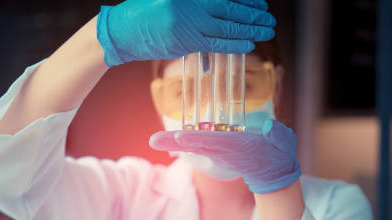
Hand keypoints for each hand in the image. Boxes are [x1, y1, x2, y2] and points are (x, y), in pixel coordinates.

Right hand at [97, 0, 275, 65]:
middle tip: (269, 18)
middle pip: (230, 10)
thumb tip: (224, 2)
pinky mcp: (185, 43)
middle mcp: (190, 6)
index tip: (260, 2)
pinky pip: (215, 44)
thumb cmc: (143, 9)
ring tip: (266, 31)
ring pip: (227, 28)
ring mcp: (188, 25)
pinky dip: (234, 44)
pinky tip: (249, 44)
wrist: (122, 31)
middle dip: (253, 15)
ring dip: (250, 30)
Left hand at [149, 119, 301, 193]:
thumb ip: (279, 135)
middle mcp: (223, 151)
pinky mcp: (216, 150)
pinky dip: (181, 141)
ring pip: (192, 145)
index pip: (214, 142)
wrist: (272, 172)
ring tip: (154, 139)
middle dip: (175, 142)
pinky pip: (196, 144)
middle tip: (153, 140)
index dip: (197, 139)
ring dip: (173, 142)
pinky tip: (167, 138)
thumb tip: (270, 127)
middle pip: (196, 145)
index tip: (179, 137)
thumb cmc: (278, 154)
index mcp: (238, 148)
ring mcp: (218, 152)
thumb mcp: (284, 144)